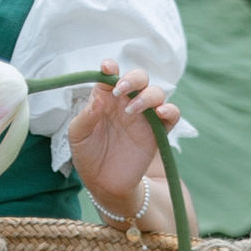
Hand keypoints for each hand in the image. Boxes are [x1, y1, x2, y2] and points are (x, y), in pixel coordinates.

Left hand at [66, 57, 180, 216]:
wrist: (104, 183)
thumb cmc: (88, 155)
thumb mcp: (78, 136)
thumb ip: (86, 116)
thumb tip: (99, 98)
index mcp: (106, 99)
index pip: (111, 76)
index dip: (110, 67)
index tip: (106, 67)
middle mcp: (127, 103)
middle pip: (139, 78)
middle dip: (133, 79)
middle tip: (121, 91)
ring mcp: (144, 116)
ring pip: (156, 93)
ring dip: (147, 96)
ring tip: (132, 111)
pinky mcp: (159, 132)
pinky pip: (172, 115)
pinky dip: (170, 110)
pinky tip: (161, 112)